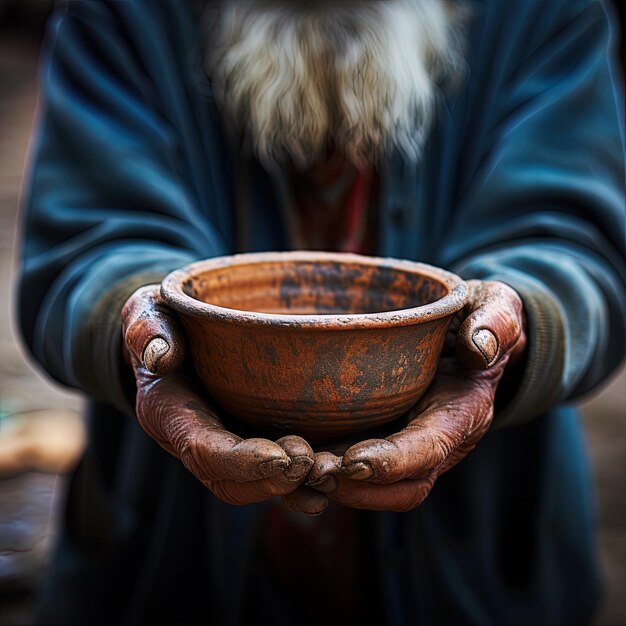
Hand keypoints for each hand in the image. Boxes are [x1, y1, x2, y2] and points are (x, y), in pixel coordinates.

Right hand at [121, 285, 324, 512]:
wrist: (175, 335)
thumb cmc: (164, 319)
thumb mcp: (147, 312)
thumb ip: (146, 328)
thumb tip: (160, 354)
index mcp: (171, 413)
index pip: (202, 449)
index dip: (239, 461)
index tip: (278, 457)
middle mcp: (198, 439)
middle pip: (229, 480)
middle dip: (270, 480)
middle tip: (309, 462)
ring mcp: (226, 443)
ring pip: (254, 484)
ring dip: (290, 487)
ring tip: (328, 472)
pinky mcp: (250, 438)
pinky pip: (272, 473)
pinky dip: (300, 484)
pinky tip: (331, 484)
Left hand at [298, 280, 525, 511]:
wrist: (468, 336)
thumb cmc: (478, 319)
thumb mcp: (496, 307)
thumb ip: (495, 322)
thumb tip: (479, 347)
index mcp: (461, 413)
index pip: (430, 449)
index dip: (394, 462)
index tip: (355, 461)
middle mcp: (433, 441)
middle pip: (401, 487)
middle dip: (358, 489)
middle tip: (313, 474)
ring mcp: (404, 443)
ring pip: (373, 487)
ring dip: (333, 486)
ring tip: (292, 471)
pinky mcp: (381, 435)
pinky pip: (353, 466)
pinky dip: (323, 468)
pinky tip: (288, 454)